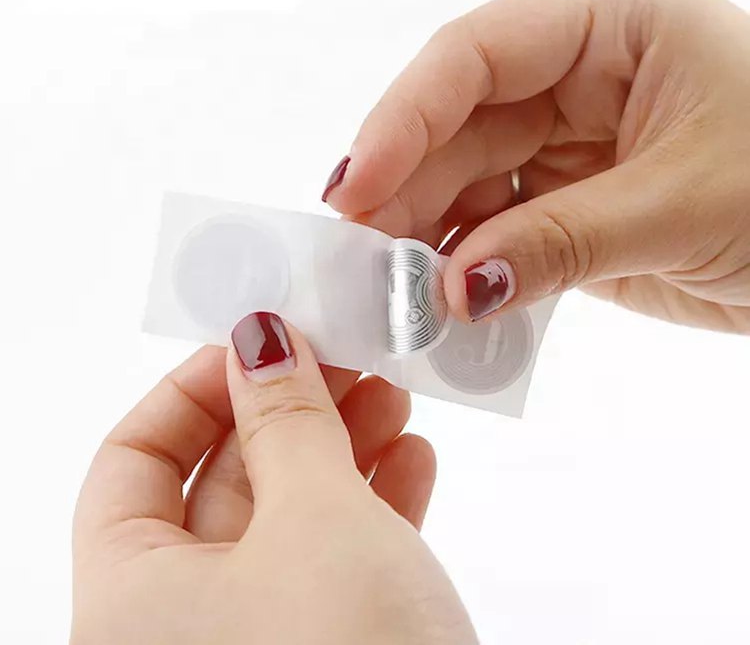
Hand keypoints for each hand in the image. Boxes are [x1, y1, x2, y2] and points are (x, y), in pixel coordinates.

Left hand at [71, 313, 476, 643]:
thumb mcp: (316, 518)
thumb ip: (286, 420)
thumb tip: (260, 338)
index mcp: (133, 600)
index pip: (133, 461)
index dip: (194, 390)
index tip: (259, 344)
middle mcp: (184, 626)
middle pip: (225, 480)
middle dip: (288, 410)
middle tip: (342, 358)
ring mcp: (263, 637)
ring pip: (290, 516)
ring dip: (342, 447)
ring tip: (391, 396)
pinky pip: (338, 559)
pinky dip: (375, 502)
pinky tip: (412, 459)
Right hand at [322, 0, 749, 332]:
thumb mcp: (682, 208)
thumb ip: (560, 244)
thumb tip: (453, 290)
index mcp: (613, 21)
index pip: (476, 54)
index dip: (402, 121)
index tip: (354, 194)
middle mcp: (577, 69)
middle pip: (456, 125)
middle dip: (405, 196)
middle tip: (361, 266)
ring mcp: (566, 135)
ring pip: (465, 181)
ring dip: (428, 240)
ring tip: (395, 296)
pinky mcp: (564, 195)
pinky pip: (495, 225)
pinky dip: (467, 267)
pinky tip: (443, 302)